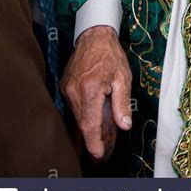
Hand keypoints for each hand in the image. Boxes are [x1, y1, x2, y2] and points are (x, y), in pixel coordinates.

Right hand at [61, 25, 131, 158]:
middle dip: (92, 138)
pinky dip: (84, 114)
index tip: (99, 154)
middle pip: (82, 122)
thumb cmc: (110, 54)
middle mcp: (74, 91)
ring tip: (101, 132)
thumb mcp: (122, 78)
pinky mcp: (65, 86)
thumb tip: (125, 125)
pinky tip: (94, 115)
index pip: (89, 124)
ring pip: (77, 116)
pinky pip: (74, 106)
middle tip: (104, 148)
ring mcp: (67, 89)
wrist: (94, 36)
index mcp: (89, 89)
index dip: (94, 142)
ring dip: (88, 125)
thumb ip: (122, 103)